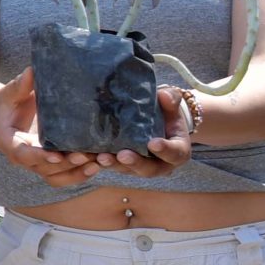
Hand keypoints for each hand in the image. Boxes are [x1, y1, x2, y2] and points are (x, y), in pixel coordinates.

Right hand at [0, 69, 97, 188]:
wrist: (11, 111)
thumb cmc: (11, 100)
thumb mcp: (11, 91)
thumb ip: (21, 85)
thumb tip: (32, 71)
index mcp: (8, 142)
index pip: (22, 155)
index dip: (39, 157)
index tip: (56, 155)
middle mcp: (22, 158)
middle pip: (43, 169)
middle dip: (65, 165)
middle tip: (85, 155)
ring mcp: (37, 163)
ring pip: (56, 177)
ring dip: (76, 173)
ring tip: (96, 162)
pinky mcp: (50, 165)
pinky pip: (65, 176)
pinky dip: (80, 174)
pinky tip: (97, 165)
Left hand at [48, 87, 196, 185]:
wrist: (156, 121)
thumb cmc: (166, 112)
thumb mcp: (172, 104)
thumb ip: (171, 99)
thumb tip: (164, 95)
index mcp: (177, 151)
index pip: (174, 153)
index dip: (165, 150)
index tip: (153, 143)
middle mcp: (159, 164)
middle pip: (148, 169)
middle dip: (135, 163)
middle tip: (122, 155)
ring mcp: (139, 166)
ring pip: (127, 170)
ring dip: (113, 165)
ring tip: (100, 157)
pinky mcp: (122, 165)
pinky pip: (111, 165)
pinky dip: (99, 162)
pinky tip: (87, 155)